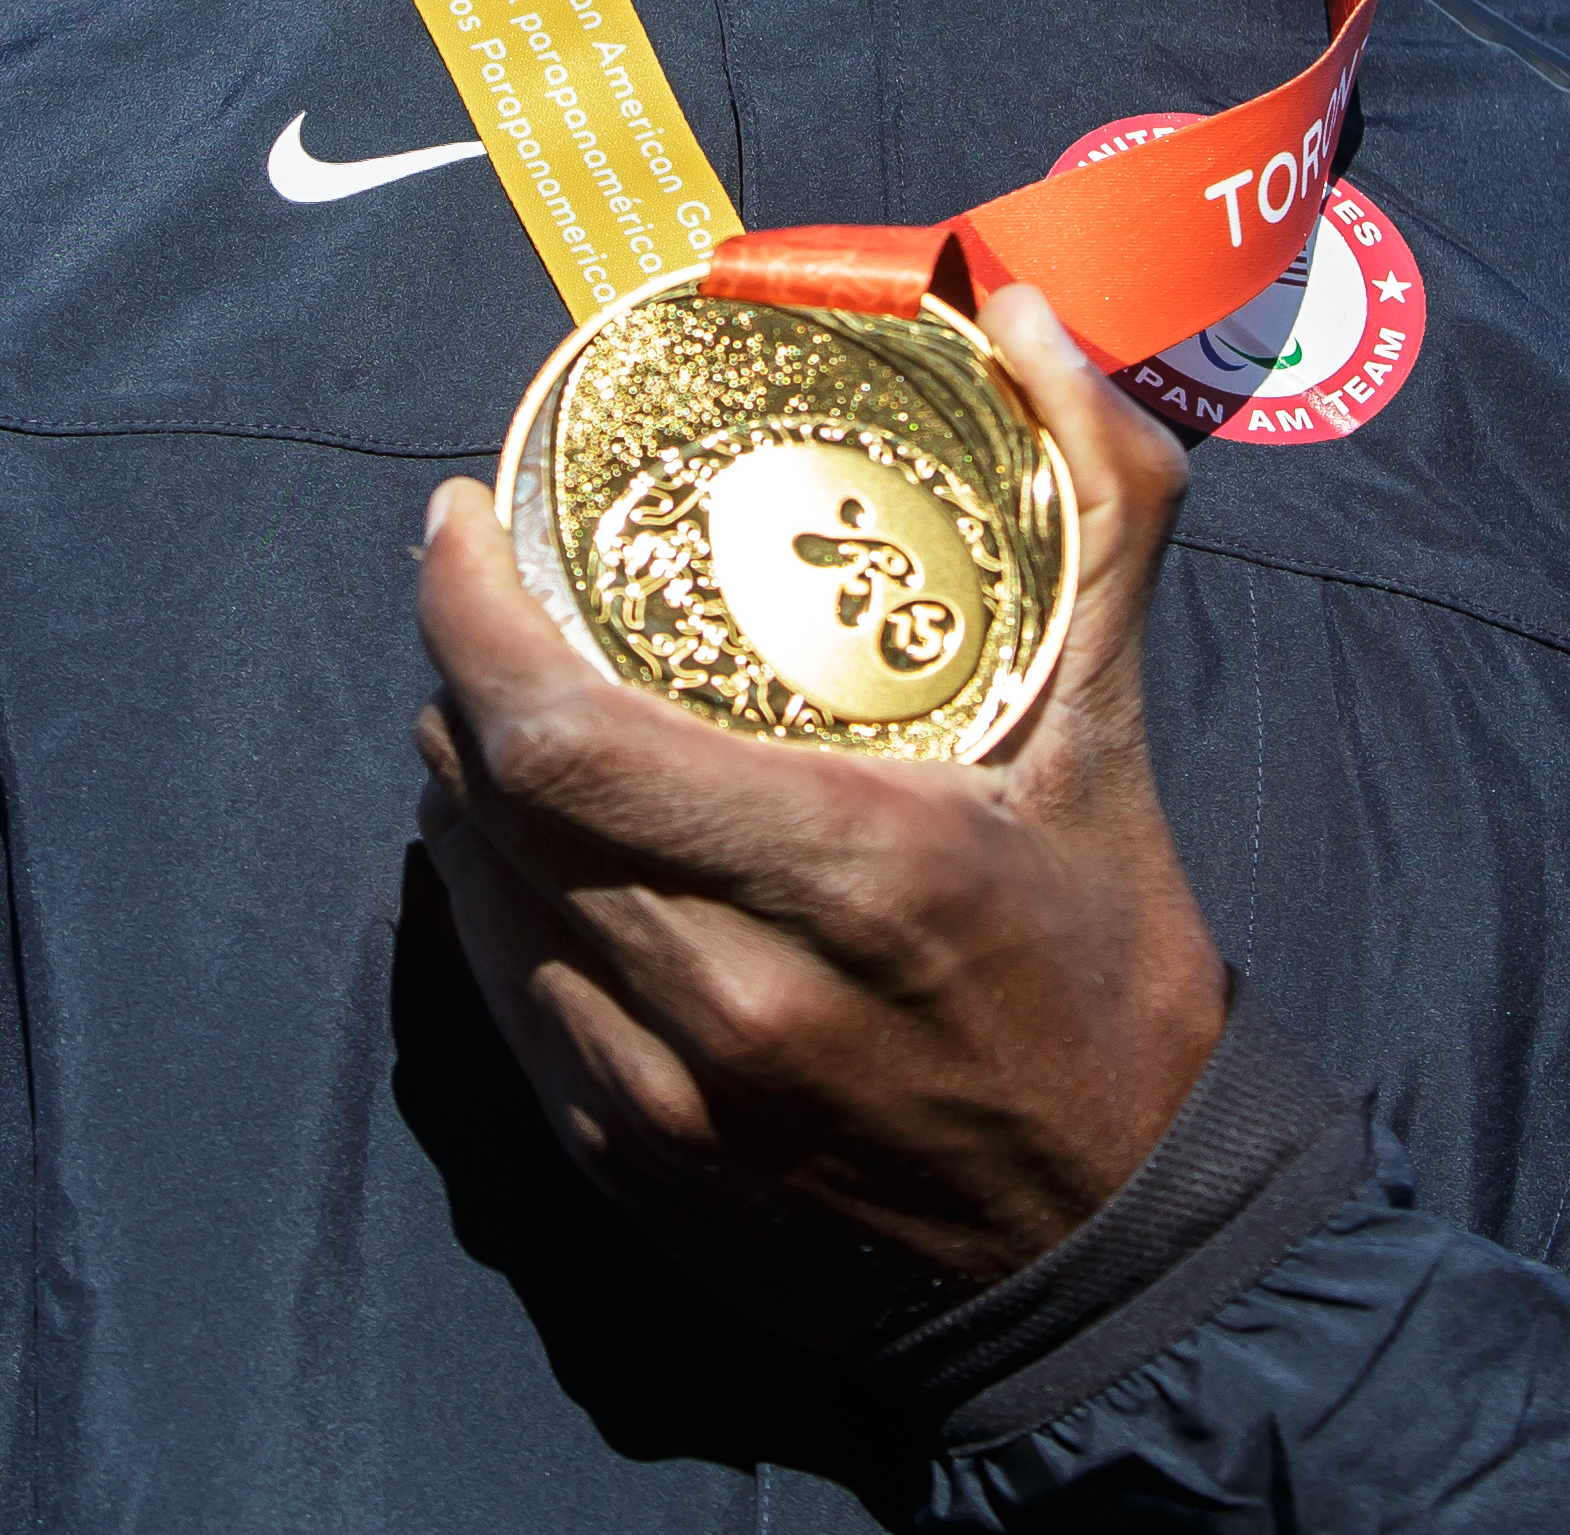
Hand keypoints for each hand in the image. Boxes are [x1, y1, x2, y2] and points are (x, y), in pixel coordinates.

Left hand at [411, 280, 1226, 1354]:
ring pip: (481, 897)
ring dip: (469, 788)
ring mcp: (663, 1098)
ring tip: (506, 708)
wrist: (1115, 1253)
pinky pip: (505, 1000)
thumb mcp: (1114, 735)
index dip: (467, 613)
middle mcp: (727, 996)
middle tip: (487, 594)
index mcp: (844, 871)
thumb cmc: (1113, 974)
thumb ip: (1095, 505)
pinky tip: (534, 850)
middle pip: (495, 801)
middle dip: (462, 678)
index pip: (560, 732)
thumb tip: (1038, 317)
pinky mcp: (630, 1170)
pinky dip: (499, 901)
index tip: (454, 524)